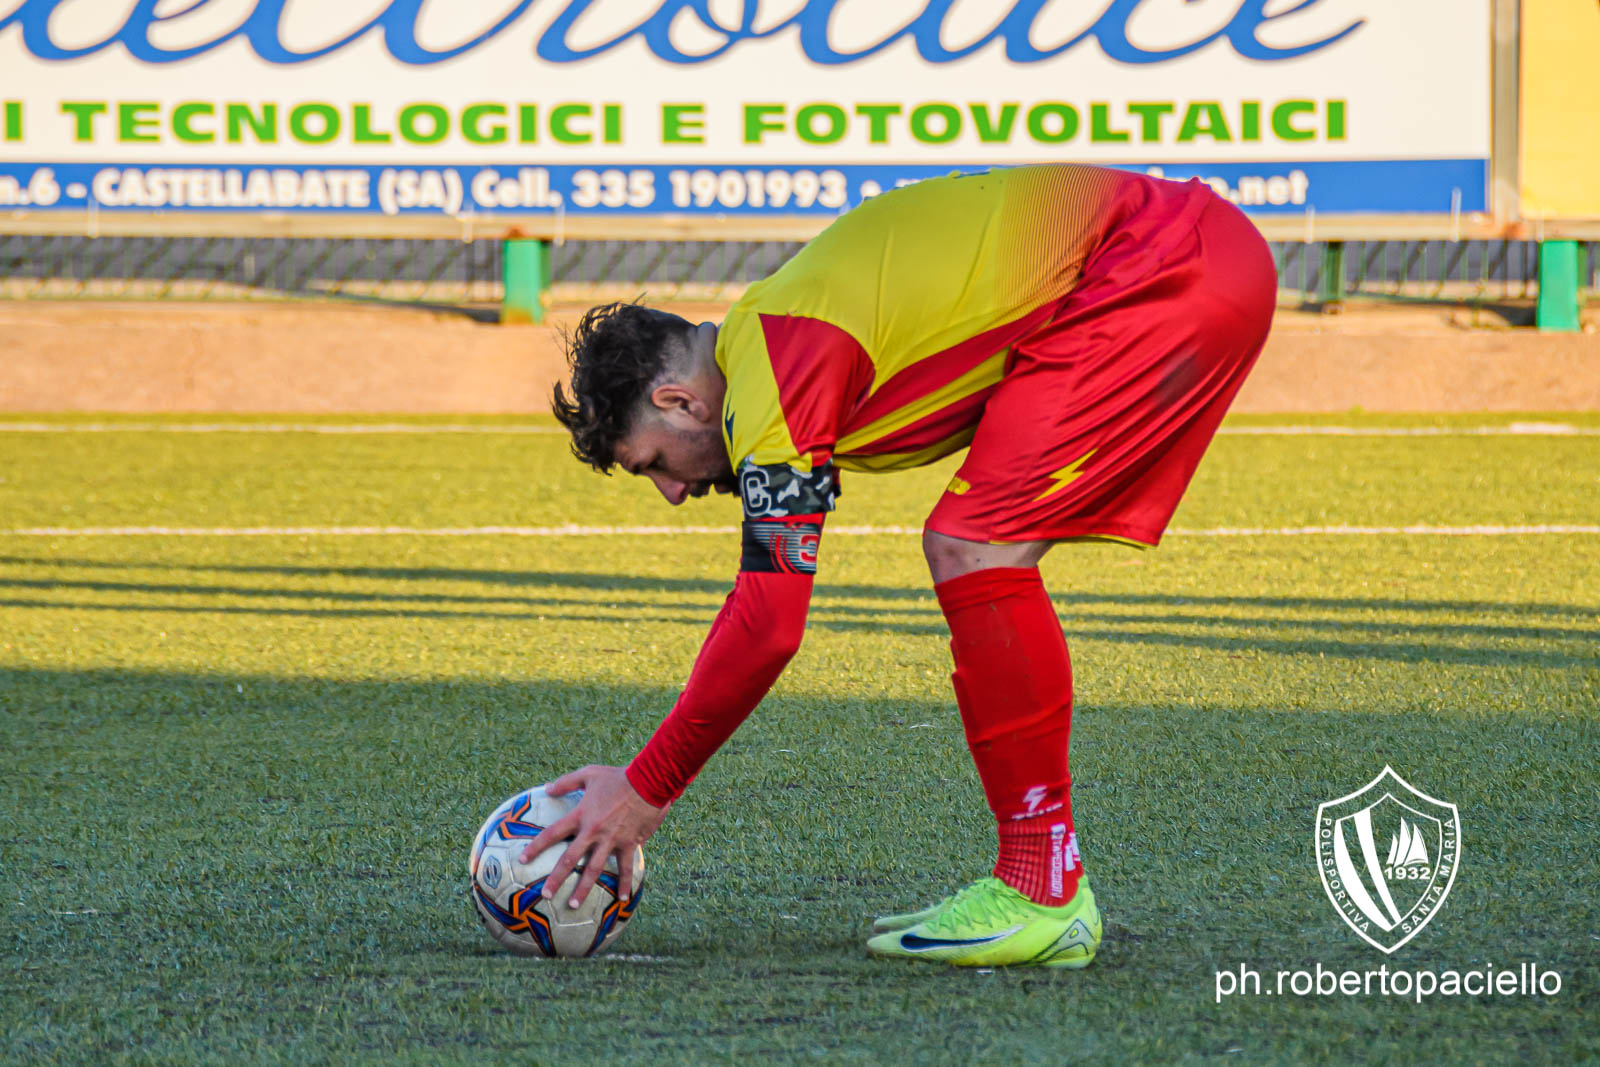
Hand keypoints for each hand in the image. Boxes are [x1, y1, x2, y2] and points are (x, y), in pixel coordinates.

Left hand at [520, 765, 668, 909]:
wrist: (648, 781)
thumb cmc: (618, 777)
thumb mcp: (589, 774)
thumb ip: (566, 782)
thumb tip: (546, 788)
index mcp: (581, 815)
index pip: (552, 833)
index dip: (536, 847)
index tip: (522, 860)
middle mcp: (593, 831)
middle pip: (570, 859)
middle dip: (556, 878)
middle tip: (545, 895)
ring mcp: (611, 840)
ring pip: (594, 869)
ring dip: (583, 889)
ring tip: (573, 905)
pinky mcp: (629, 843)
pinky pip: (625, 867)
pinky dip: (624, 883)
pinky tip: (622, 899)